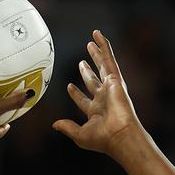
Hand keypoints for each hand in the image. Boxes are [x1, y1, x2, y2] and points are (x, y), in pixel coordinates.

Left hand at [53, 30, 142, 158]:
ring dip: (97, 54)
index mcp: (95, 112)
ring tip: (91, 42)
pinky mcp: (115, 79)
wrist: (119, 134)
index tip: (69, 86)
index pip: (83, 100)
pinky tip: (98, 36)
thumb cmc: (103, 139)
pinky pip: (108, 58)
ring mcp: (110, 87)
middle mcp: (103, 98)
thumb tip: (55, 125)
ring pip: (102, 66)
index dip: (75, 93)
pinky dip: (104, 46)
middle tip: (81, 63)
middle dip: (87, 72)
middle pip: (93, 81)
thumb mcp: (80, 135)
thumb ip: (67, 127)